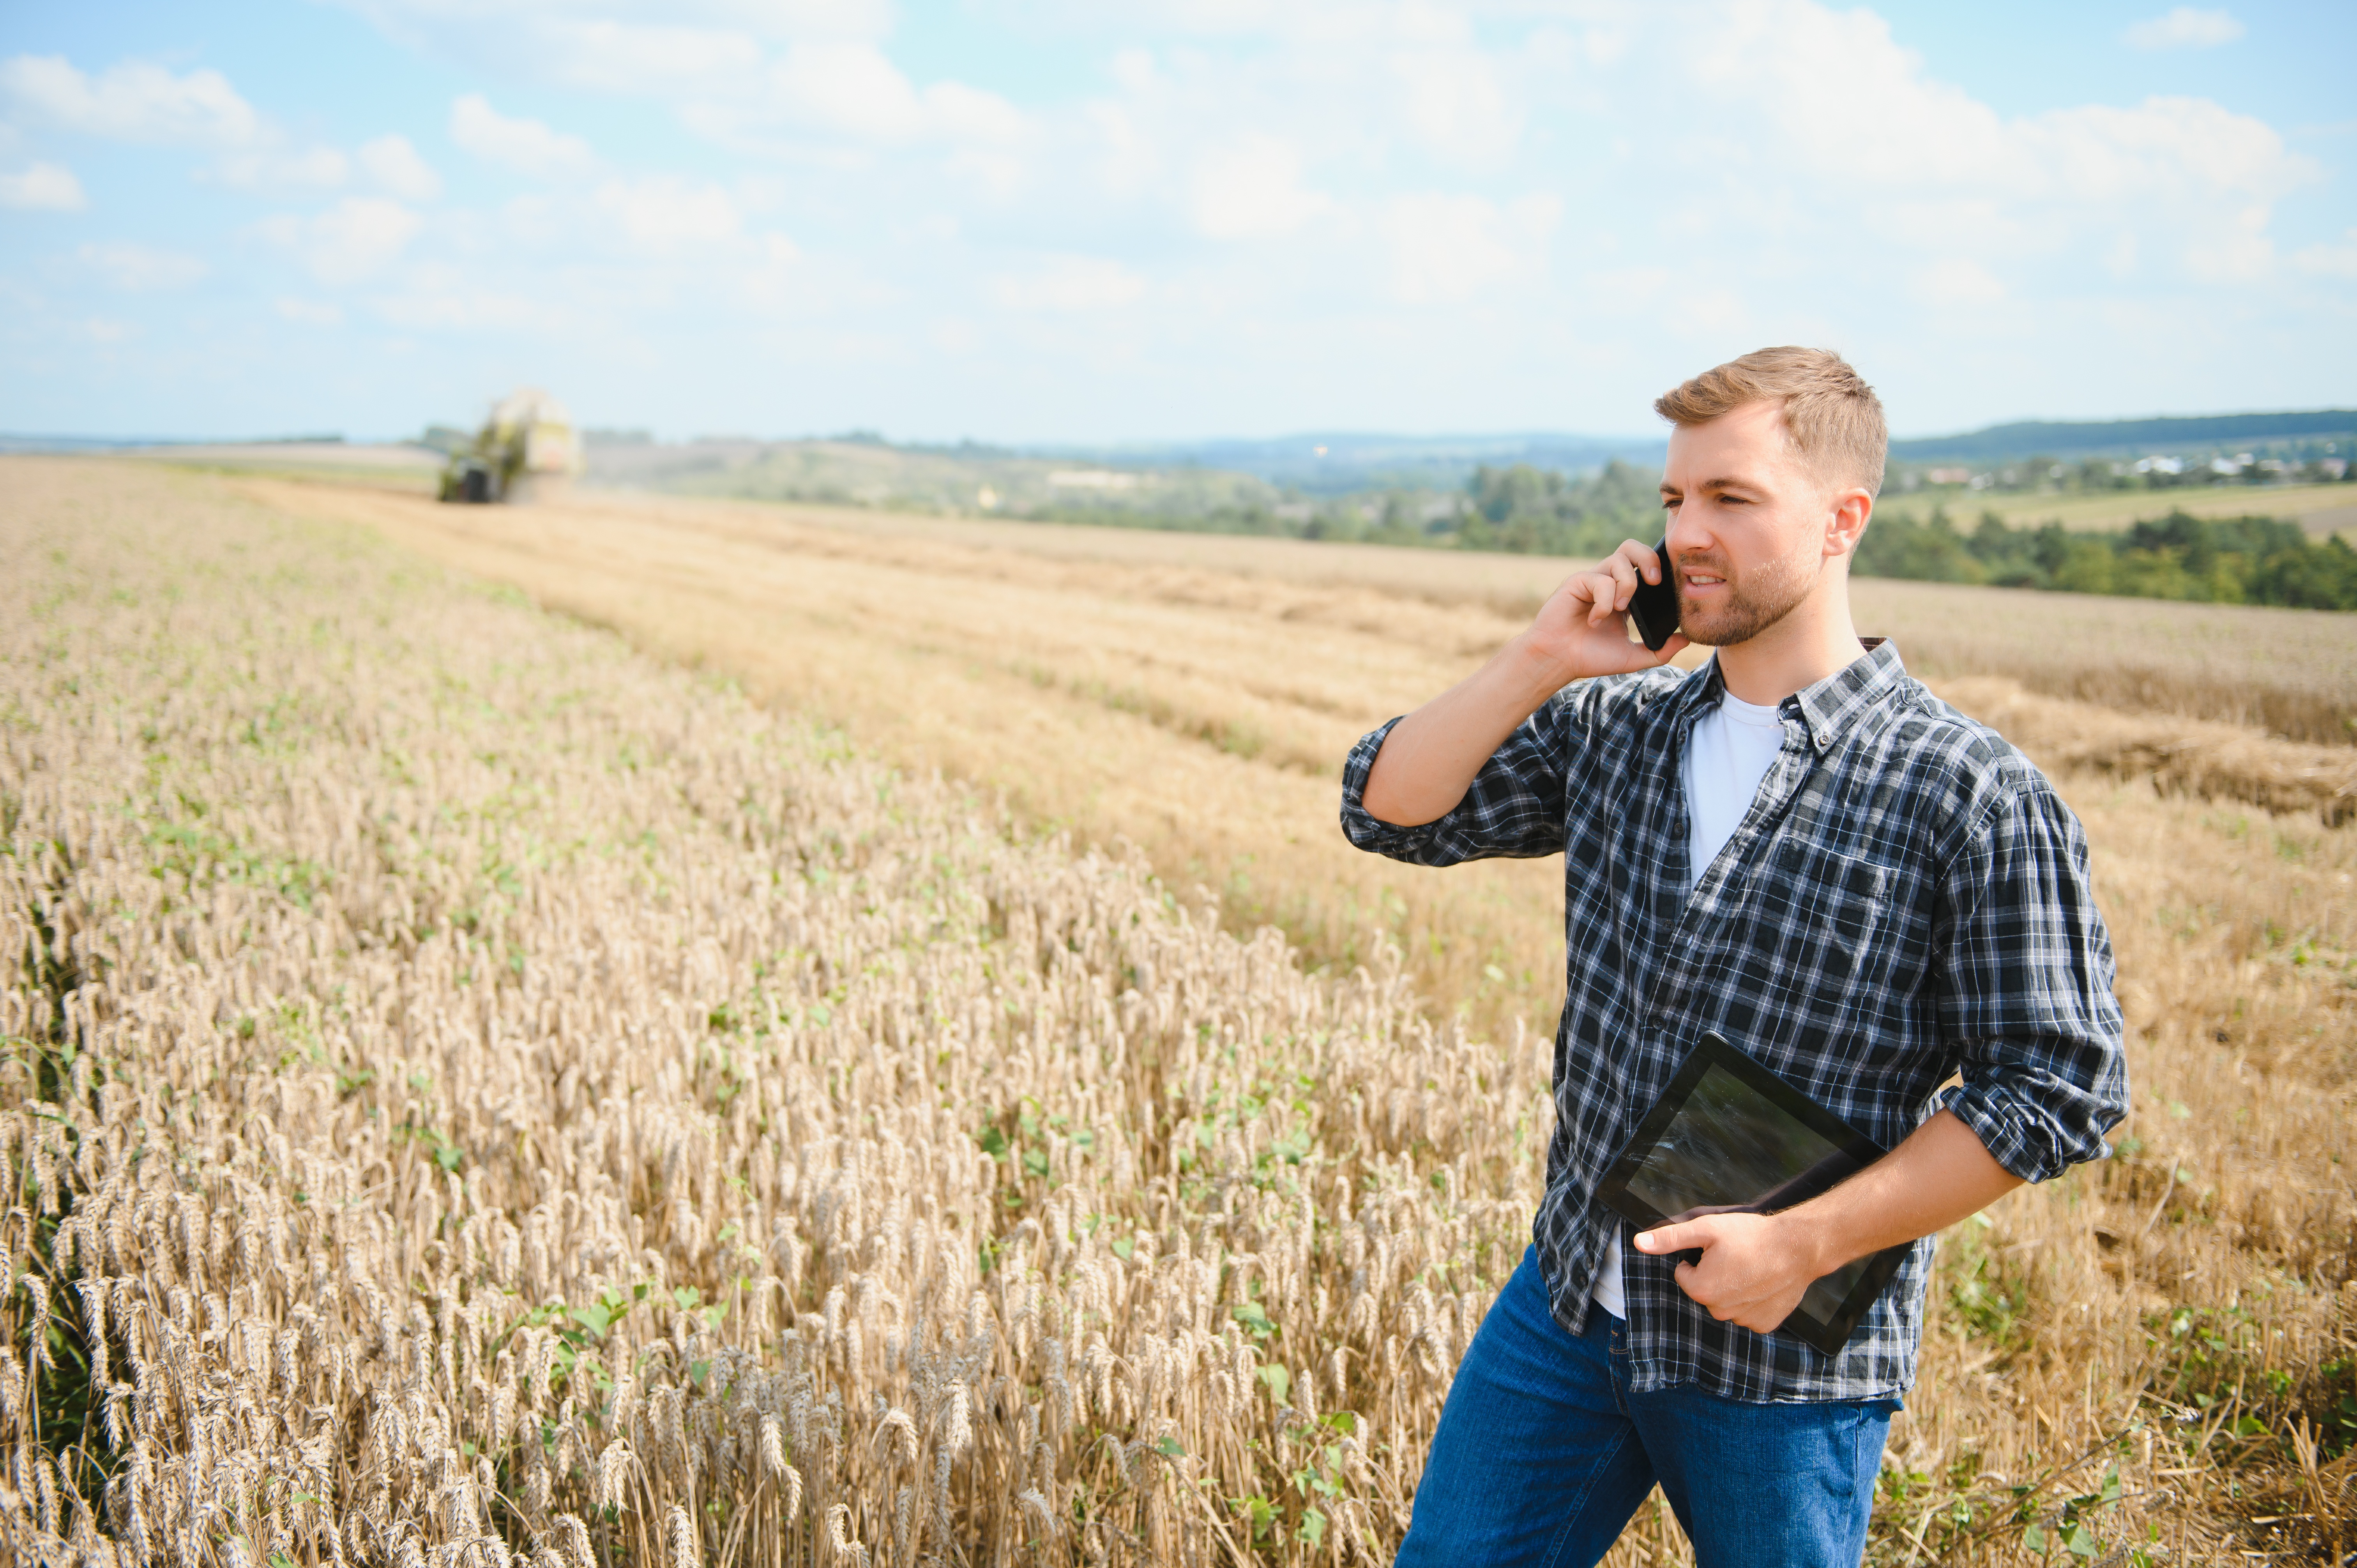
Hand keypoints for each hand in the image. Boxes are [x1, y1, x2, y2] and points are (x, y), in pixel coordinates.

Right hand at [1521, 539, 1690, 682]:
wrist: (1558, 661)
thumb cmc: (1590, 657)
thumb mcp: (1634, 657)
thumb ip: (1661, 651)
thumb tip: (1687, 639)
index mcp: (1624, 594)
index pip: (1645, 566)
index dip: (1659, 568)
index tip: (1668, 588)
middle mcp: (1609, 582)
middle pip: (1632, 547)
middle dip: (1649, 558)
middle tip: (1654, 582)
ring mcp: (1593, 580)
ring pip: (1619, 559)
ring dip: (1627, 584)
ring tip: (1620, 610)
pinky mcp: (1577, 582)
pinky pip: (1600, 580)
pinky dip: (1604, 602)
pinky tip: (1594, 620)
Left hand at [1631, 1213, 1819, 1333]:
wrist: (1800, 1247)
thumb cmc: (1752, 1235)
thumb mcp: (1706, 1228)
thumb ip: (1670, 1238)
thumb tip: (1639, 1243)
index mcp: (1701, 1290)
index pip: (1685, 1274)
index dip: (1698, 1258)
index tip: (1718, 1250)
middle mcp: (1720, 1311)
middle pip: (1705, 1291)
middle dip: (1715, 1274)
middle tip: (1736, 1257)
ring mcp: (1744, 1321)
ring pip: (1727, 1303)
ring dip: (1734, 1288)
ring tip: (1752, 1267)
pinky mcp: (1765, 1324)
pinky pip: (1749, 1313)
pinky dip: (1754, 1300)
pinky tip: (1764, 1283)